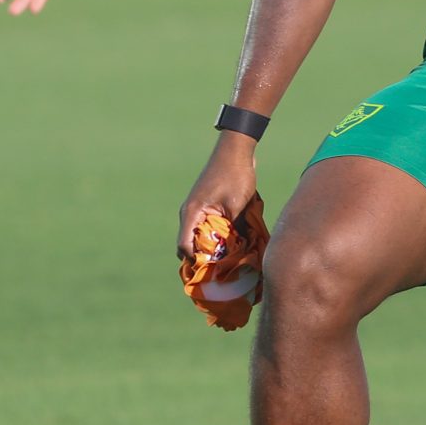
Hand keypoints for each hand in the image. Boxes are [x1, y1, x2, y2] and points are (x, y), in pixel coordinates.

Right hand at [178, 134, 260, 259]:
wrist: (236, 150)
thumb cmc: (235, 175)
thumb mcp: (238, 207)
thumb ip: (235, 230)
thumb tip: (241, 253)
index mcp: (192, 213)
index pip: (184, 247)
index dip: (196, 263)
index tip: (212, 274)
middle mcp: (190, 213)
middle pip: (190, 245)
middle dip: (205, 258)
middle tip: (222, 271)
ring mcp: (197, 210)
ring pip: (200, 237)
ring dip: (213, 247)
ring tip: (229, 259)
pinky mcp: (206, 206)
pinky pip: (208, 228)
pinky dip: (217, 236)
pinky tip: (233, 243)